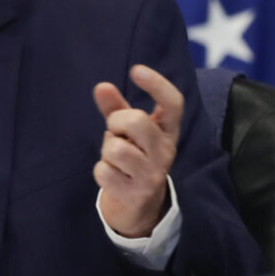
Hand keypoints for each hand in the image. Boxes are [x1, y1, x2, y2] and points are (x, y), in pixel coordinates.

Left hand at [92, 65, 182, 237]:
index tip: (136, 70)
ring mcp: (153, 175)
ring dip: (107, 150)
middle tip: (116, 131)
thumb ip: (116, 107)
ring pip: (117, 149)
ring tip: (115, 157)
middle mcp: (166, 151)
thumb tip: (101, 86)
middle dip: (117, 121)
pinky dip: (101, 171)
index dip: (157, 84)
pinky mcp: (136, 194)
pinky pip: (104, 171)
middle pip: (138, 121)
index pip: (173, 103)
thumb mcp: (128, 130)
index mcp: (168, 131)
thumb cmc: (133, 156)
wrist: (140, 205)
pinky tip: (112, 176)